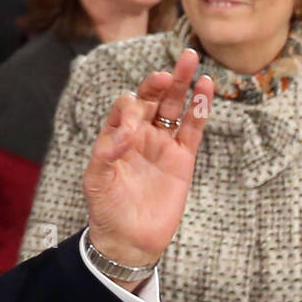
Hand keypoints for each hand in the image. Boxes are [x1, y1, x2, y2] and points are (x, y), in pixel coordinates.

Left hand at [84, 49, 213, 273]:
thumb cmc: (106, 209)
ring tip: (191, 60)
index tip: (133, 123)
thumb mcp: (96, 180)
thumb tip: (125, 132)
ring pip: (175, 107)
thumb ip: (106, 153)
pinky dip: (200, 109)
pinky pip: (193, 129)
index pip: (125, 107)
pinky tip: (205, 88)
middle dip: (160, 81)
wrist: (129, 240)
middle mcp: (140, 135)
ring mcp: (162, 144)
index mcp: (116, 135)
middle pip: (152, 99)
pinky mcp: (182, 159)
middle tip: (170, 69)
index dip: (130, 107)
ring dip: (182, 85)